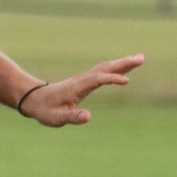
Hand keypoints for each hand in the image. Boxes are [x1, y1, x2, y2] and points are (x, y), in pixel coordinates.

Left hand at [20, 54, 144, 126]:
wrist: (35, 99)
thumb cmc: (46, 110)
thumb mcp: (56, 118)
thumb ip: (72, 117)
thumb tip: (88, 116)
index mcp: (77, 87)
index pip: (97, 80)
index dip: (112, 79)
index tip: (127, 82)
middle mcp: (82, 79)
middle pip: (105, 68)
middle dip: (123, 63)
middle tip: (141, 58)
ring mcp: (85, 78)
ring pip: (105, 67)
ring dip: (122, 63)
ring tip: (139, 58)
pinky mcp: (86, 80)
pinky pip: (104, 71)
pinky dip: (116, 67)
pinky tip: (125, 67)